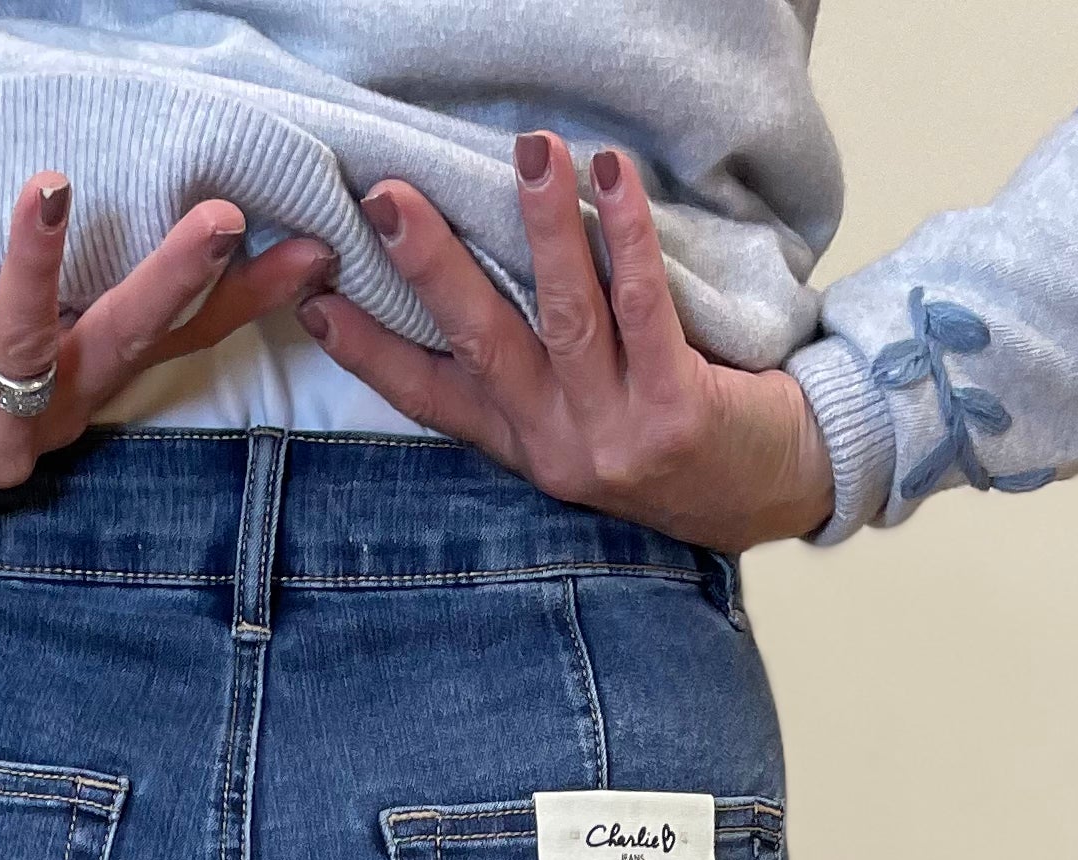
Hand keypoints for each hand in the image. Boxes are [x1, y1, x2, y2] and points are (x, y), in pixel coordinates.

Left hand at [0, 172, 333, 518]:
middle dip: (173, 282)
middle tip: (220, 220)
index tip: (312, 249)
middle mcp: (62, 413)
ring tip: (49, 188)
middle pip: (126, 342)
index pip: (186, 335)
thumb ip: (95, 287)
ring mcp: (2, 439)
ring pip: (28, 346)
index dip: (248, 295)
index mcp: (96, 379)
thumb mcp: (42, 331)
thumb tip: (168, 220)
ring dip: (39, 265)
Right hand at [299, 138, 833, 555]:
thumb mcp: (581, 419)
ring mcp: (614, 435)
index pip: (430, 397)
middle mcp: (556, 444)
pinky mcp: (676, 414)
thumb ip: (530, 369)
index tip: (312, 300)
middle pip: (481, 345)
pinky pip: (644, 309)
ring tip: (530, 152)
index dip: (368, 351)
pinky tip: (613, 177)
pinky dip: (626, 237)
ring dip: (543, 229)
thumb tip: (470, 272)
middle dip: (432, 269)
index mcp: (523, 442)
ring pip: (563, 318)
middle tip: (390, 198)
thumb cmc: (669, 432)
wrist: (765, 490)